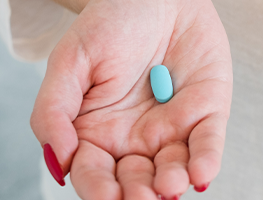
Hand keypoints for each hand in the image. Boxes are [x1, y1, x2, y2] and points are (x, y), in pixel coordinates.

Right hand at [30, 0, 231, 198]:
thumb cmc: (109, 24)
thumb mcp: (69, 62)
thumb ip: (54, 112)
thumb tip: (59, 162)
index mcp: (96, 134)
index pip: (95, 174)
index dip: (99, 189)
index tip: (106, 197)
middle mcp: (135, 140)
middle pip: (136, 181)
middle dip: (138, 193)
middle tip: (140, 197)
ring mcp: (173, 129)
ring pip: (174, 169)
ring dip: (172, 183)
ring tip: (170, 187)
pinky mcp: (207, 112)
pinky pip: (208, 142)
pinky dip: (206, 160)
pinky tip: (201, 174)